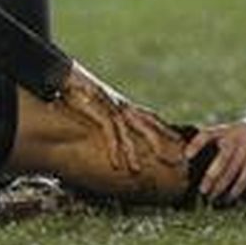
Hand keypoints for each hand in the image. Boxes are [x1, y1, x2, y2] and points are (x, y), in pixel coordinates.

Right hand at [59, 63, 181, 173]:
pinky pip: (109, 134)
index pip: (151, 117)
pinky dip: (114, 149)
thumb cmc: (82, 87)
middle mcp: (123, 106)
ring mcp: (112, 108)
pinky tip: (116, 164)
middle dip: (162, 143)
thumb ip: (111, 112)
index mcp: (125, 104)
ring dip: (133, 154)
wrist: (65, 73)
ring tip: (138, 172)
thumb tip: (115, 124)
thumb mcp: (101, 99)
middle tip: (175, 160)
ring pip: (128, 134)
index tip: (180, 142)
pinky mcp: (99, 111)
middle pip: (147, 126)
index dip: (166, 130)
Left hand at [184, 121, 245, 202]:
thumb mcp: (222, 131)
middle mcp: (234, 138)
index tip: (186, 156)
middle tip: (202, 190)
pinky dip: (237, 188)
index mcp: (221, 130)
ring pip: (233, 170)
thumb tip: (183, 158)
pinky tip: (229, 197)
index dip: (196, 144)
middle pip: (223, 158)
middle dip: (212, 175)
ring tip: (212, 197)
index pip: (207, 134)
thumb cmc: (233, 135)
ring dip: (222, 185)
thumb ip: (207, 141)